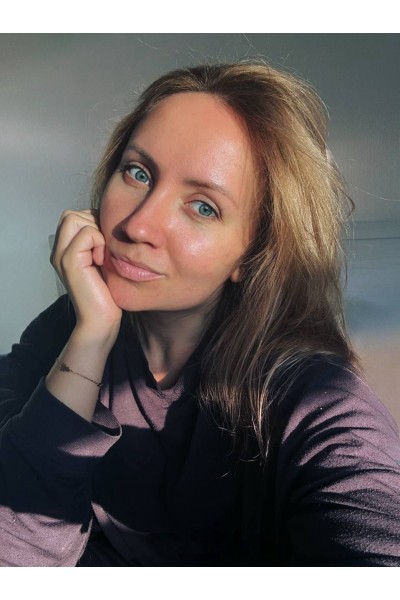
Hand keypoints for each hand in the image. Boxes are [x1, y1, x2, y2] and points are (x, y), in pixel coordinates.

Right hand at [51, 209, 121, 342]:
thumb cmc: (107, 293)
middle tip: (104, 247)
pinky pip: (86, 234)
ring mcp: (61, 255)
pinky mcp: (69, 261)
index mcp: (64, 249)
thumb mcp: (102, 260)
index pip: (73, 216)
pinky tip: (102, 261)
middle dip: (93, 223)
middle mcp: (58, 250)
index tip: (105, 243)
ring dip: (96, 232)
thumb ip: (97, 241)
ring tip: (102, 254)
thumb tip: (107, 220)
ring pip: (75, 218)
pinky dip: (99, 242)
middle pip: (71, 214)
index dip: (93, 222)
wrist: (101, 320)